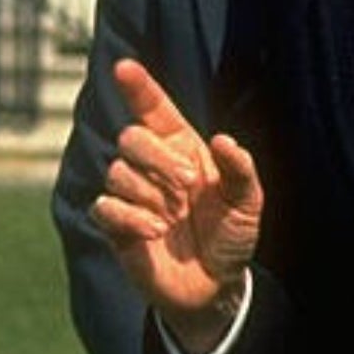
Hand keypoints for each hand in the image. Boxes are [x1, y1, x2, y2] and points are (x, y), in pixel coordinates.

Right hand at [87, 58, 263, 353]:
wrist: (214, 287)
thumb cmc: (231, 237)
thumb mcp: (248, 203)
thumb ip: (241, 169)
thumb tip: (222, 141)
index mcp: (182, 150)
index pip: (154, 110)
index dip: (139, 87)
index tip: (124, 66)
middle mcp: (153, 167)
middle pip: (130, 138)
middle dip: (156, 157)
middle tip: (187, 184)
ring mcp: (133, 195)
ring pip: (117, 172)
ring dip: (147, 193)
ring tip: (170, 220)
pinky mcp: (116, 224)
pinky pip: (104, 206)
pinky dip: (128, 217)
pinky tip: (152, 233)